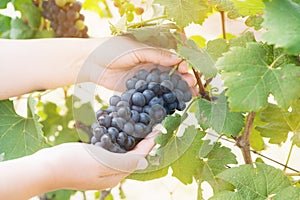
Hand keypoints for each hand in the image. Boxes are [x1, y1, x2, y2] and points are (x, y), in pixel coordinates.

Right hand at [33, 132, 157, 190]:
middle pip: (132, 155)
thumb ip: (125, 162)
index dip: (149, 143)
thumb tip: (145, 162)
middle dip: (142, 140)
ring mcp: (100, 168)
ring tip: (136, 124)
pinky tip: (116, 129)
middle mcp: (110, 173)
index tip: (158, 128)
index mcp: (116, 174)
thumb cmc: (73, 164)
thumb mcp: (102, 162)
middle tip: (149, 124)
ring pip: (121, 152)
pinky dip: (116, 139)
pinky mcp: (91, 161)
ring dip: (130, 138)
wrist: (45, 168)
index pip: (138, 157)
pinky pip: (109, 149)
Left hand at [81, 36, 196, 92]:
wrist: (91, 62)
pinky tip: (171, 103)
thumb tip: (179, 58)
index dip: (182, 64)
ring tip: (187, 95)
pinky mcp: (137, 89)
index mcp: (152, 52)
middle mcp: (150, 65)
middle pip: (171, 73)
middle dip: (183, 79)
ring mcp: (144, 78)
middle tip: (192, 86)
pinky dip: (162, 98)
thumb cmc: (112, 49)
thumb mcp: (136, 49)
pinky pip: (151, 94)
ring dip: (176, 90)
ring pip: (164, 84)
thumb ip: (156, 54)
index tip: (188, 70)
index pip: (172, 58)